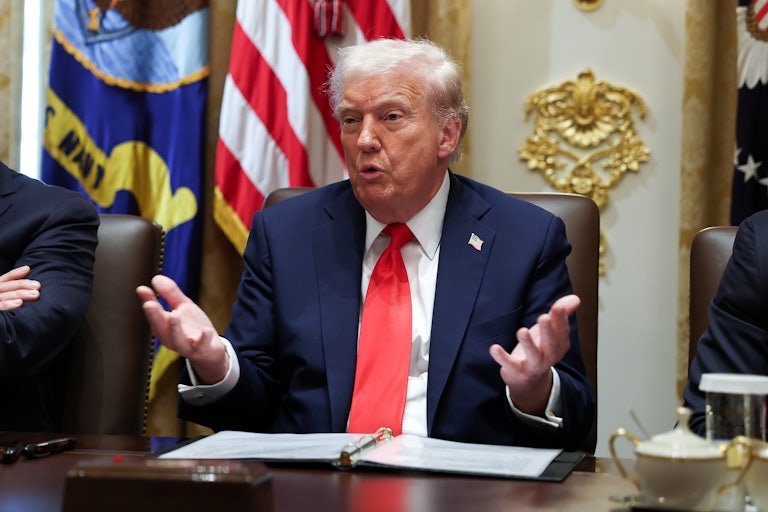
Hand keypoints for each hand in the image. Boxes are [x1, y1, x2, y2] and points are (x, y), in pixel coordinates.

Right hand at [0, 266, 40, 310]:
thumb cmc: (5, 305)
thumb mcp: (9, 296)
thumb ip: (16, 290)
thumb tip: (29, 275)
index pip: (5, 279)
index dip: (15, 274)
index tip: (27, 269)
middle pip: (5, 287)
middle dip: (22, 285)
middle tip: (38, 286)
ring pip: (4, 296)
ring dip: (21, 294)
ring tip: (35, 294)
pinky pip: (0, 307)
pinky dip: (9, 304)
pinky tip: (20, 303)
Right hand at [136, 274, 227, 383]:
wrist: (209, 349)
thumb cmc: (192, 327)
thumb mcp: (182, 307)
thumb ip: (169, 294)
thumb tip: (155, 278)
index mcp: (164, 326)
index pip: (154, 313)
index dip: (148, 301)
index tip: (142, 289)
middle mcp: (171, 337)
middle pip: (161, 327)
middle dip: (155, 316)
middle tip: (149, 304)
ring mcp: (186, 345)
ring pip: (177, 339)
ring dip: (174, 328)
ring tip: (173, 316)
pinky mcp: (201, 349)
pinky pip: (201, 346)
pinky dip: (202, 339)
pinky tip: (205, 331)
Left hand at [489, 294, 579, 415]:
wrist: (529, 382)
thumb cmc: (539, 350)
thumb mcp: (550, 332)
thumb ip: (560, 315)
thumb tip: (575, 298)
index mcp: (559, 345)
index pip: (562, 331)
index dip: (560, 319)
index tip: (557, 306)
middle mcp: (548, 356)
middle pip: (550, 344)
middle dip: (547, 331)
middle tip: (543, 317)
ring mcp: (533, 365)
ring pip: (533, 356)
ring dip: (528, 344)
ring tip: (522, 331)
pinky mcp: (516, 371)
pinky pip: (510, 365)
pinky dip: (502, 358)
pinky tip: (494, 348)